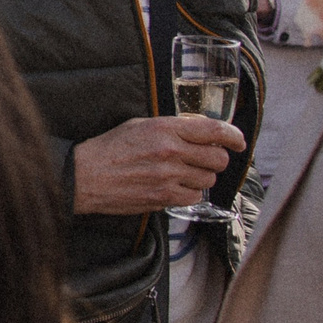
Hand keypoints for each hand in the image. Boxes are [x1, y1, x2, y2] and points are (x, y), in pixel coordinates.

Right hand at [73, 115, 241, 213]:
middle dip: (216, 159)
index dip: (233, 136)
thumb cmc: (109, 149)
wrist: (84, 176)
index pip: (213, 130)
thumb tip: (200, 132)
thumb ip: (171, 127)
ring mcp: (169, 176)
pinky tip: (174, 187)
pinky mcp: (164, 197)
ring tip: (182, 174)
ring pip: (208, 179)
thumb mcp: (139, 125)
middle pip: (218, 158)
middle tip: (204, 160)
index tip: (238, 141)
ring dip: (201, 177)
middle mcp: (171, 151)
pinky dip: (189, 193)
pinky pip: (195, 197)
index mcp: (165, 128)